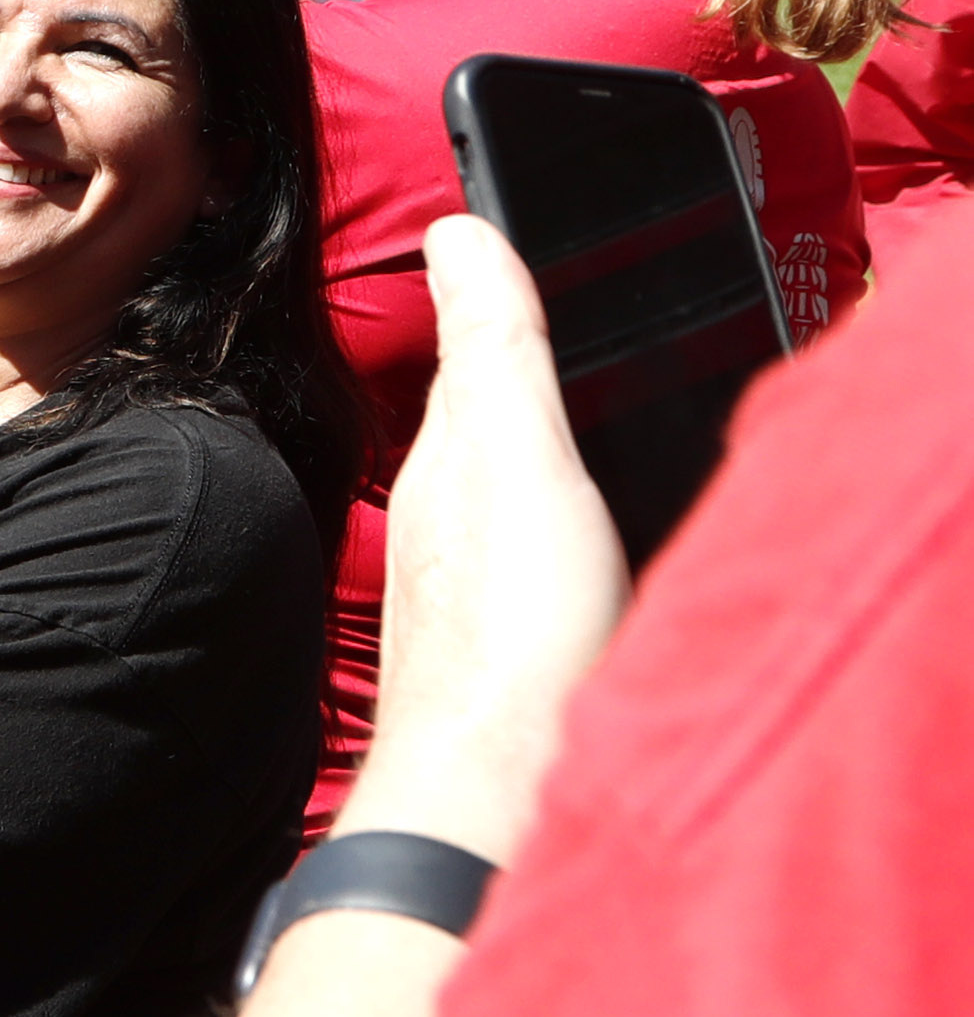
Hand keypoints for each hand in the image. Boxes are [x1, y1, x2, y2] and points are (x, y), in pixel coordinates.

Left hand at [339, 217, 628, 868]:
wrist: (498, 790)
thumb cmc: (508, 626)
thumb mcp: (514, 453)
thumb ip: (495, 347)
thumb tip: (456, 226)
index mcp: (446, 462)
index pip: (465, 368)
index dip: (493, 317)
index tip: (505, 266)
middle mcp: (443, 524)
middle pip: (481, 436)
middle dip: (508, 392)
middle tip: (543, 337)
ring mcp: (469, 595)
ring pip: (500, 506)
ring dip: (527, 469)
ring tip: (557, 429)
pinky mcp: (510, 657)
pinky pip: (527, 570)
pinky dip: (549, 543)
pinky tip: (572, 555)